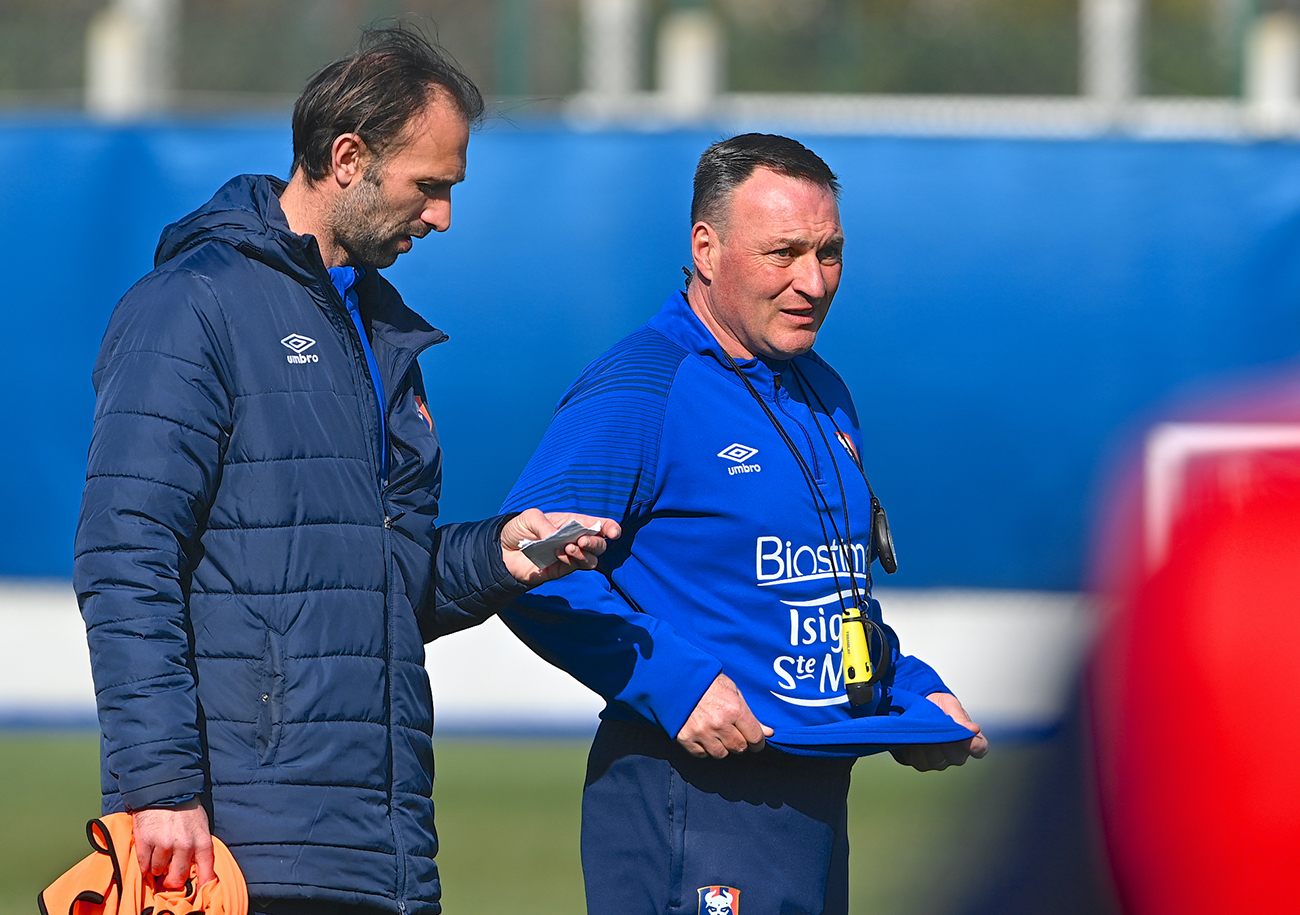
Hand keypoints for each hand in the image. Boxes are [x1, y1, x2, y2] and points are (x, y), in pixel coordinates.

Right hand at [131, 800, 214, 889]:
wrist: (165, 789)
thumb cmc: (185, 809)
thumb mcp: (200, 826)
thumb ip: (198, 847)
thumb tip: (196, 870)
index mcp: (202, 841)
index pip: (206, 872)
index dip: (202, 886)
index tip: (199, 894)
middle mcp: (185, 845)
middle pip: (177, 878)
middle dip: (172, 879)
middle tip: (169, 874)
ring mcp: (164, 844)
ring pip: (158, 871)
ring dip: (157, 866)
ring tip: (159, 853)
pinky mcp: (145, 841)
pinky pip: (143, 864)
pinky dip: (144, 863)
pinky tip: (148, 853)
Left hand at [500, 509, 620, 585]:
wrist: (501, 551)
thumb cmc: (518, 530)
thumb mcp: (530, 517)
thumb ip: (546, 525)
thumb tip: (558, 537)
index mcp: (571, 523)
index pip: (598, 525)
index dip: (610, 528)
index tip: (614, 532)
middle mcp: (574, 540)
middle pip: (599, 544)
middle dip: (596, 542)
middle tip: (582, 540)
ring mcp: (569, 557)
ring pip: (592, 559)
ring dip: (585, 554)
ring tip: (569, 548)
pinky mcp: (560, 570)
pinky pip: (575, 567)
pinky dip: (572, 561)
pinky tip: (560, 554)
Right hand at [675, 673, 773, 758]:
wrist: (678, 677)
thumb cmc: (709, 681)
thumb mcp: (734, 692)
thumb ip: (751, 715)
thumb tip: (768, 733)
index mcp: (735, 709)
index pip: (755, 738)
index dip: (758, 742)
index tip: (755, 742)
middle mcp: (720, 724)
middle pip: (739, 748)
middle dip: (740, 743)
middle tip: (735, 734)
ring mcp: (702, 732)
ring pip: (721, 754)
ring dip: (722, 747)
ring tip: (718, 734)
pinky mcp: (686, 738)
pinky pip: (702, 754)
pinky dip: (705, 748)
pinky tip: (704, 736)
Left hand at [889, 691, 989, 771]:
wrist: (916, 704)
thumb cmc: (938, 705)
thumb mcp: (950, 704)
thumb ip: (960, 717)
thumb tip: (974, 729)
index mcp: (970, 739)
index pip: (980, 748)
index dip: (975, 746)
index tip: (969, 740)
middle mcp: (957, 755)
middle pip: (956, 757)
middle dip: (945, 741)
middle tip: (936, 725)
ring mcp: (939, 762)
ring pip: (936, 760)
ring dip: (928, 744)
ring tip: (923, 728)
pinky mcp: (921, 763)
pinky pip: (919, 761)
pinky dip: (914, 748)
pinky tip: (914, 736)